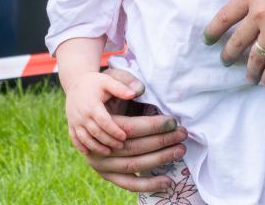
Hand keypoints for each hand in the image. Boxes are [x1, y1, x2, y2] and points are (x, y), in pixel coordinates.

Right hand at [63, 70, 135, 156]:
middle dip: (108, 141)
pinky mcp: (70, 124)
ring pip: (85, 138)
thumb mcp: (107, 81)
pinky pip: (74, 139)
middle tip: (121, 146)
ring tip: (109, 152)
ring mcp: (74, 121)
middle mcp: (81, 115)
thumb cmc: (95, 82)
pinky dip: (81, 147)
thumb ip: (120, 88)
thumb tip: (133, 94)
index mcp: (92, 105)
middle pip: (96, 132)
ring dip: (96, 147)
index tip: (124, 137)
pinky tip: (90, 153)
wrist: (75, 82)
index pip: (104, 122)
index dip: (114, 130)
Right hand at [82, 68, 188, 194]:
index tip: (173, 121)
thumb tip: (139, 90)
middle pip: (133, 147)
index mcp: (97, 123)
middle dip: (162, 141)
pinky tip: (167, 181)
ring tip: (180, 150)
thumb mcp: (112, 79)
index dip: (153, 126)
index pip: (130, 128)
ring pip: (133, 165)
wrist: (82, 106)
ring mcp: (99, 163)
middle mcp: (96, 146)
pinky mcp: (105, 173)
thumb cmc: (103, 90)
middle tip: (182, 134)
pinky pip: (128, 183)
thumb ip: (125, 83)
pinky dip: (148, 185)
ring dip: (159, 160)